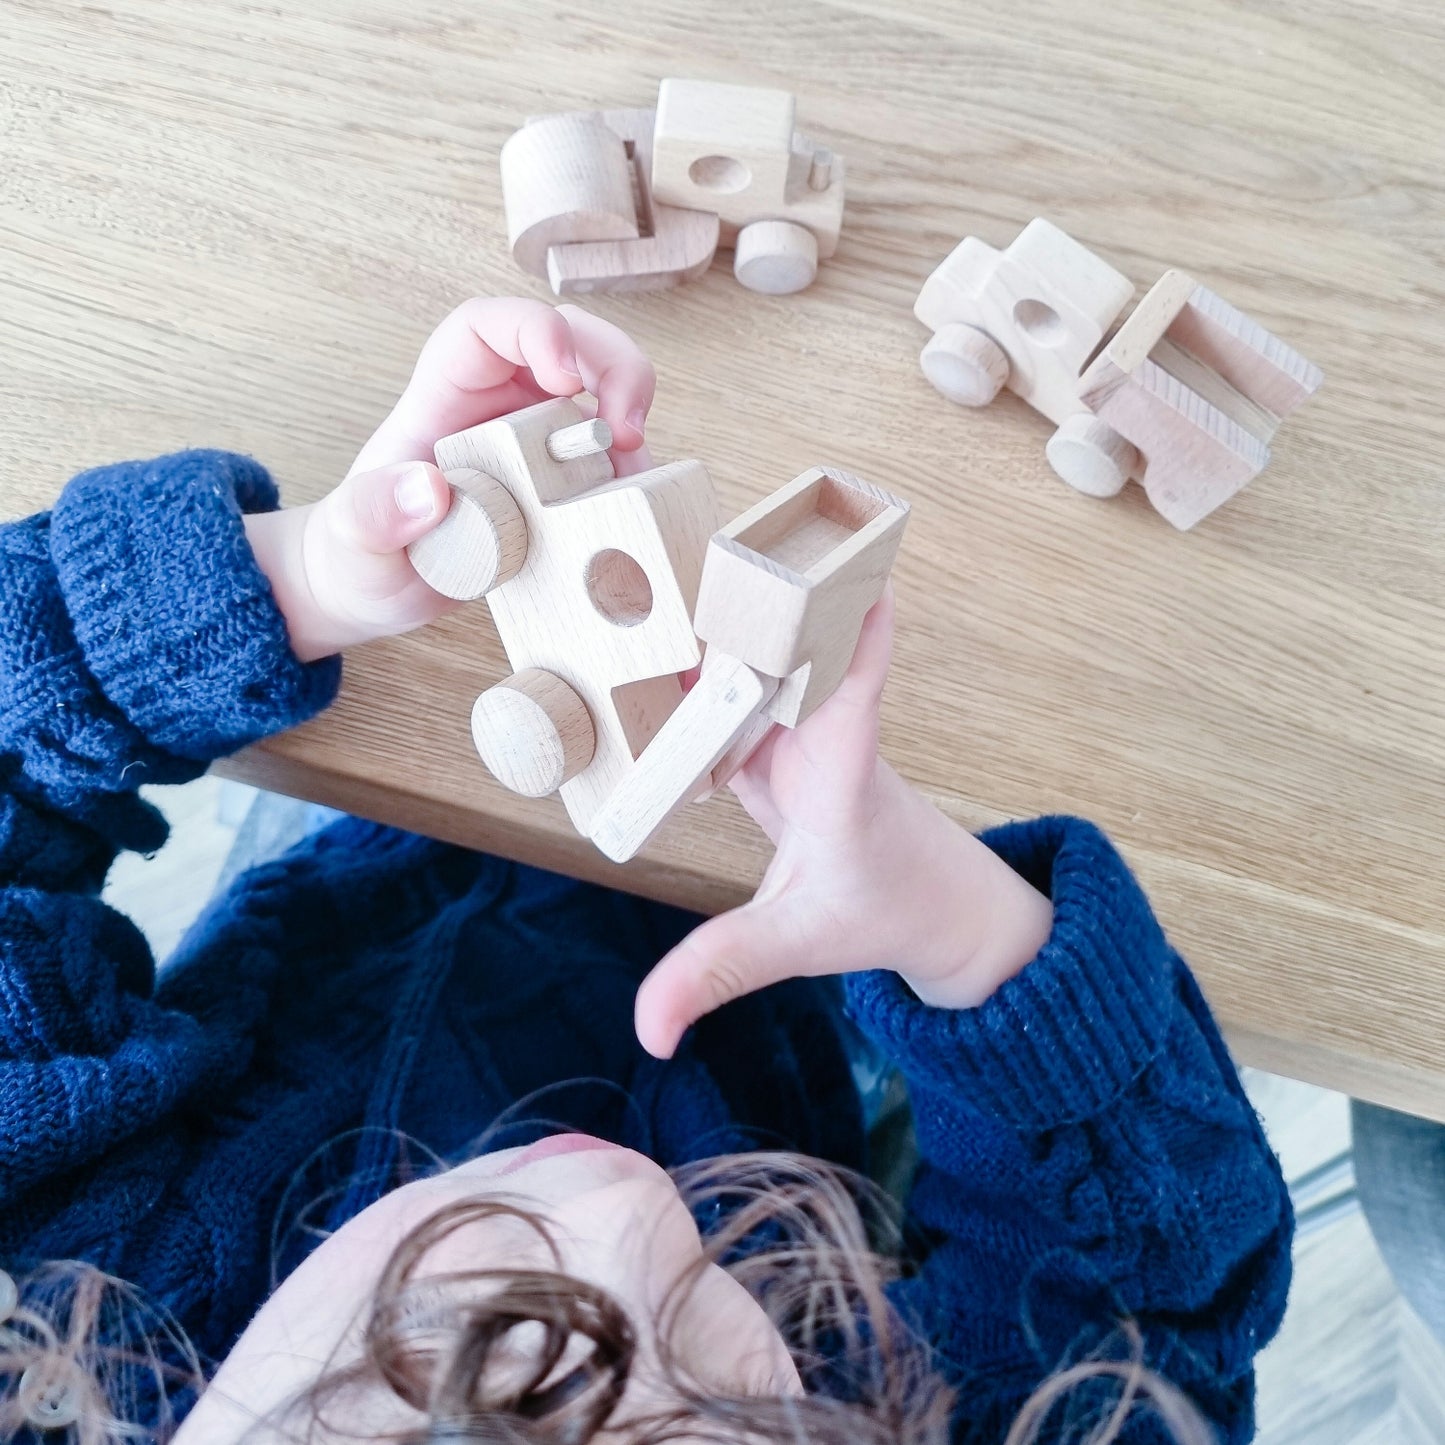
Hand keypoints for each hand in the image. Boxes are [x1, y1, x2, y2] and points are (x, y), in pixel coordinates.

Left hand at [245, 298, 656, 661]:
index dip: (534, 330)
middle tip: (627, 428)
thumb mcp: (352, 538)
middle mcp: (498, 406)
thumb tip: (429, 489)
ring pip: (602, 391)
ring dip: (633, 417)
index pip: (488, 328)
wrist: (380, 593)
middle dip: (613, 365)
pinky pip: (610, 457)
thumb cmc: (361, 554)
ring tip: (637, 474)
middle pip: (569, 340)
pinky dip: (634, 472)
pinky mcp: (563, 482)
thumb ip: (374, 512)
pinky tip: (635, 504)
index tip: (567, 380)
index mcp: (444, 397)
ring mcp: (536, 442)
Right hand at [633, 589, 1054, 1057]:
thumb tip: (648, 1033)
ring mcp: (811, 737)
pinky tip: (660, 646)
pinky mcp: (791, 740)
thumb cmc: (877, 911)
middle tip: (709, 551)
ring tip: (667, 574)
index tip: (867, 589)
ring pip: (768, 672)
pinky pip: (745, 697)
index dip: (859, 652)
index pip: (854, 710)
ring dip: (728, 630)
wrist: (936, 900)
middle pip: (796, 665)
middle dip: (760, 612)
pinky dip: (707, 674)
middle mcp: (828, 746)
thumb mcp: (792, 944)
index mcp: (841, 789)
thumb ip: (716, 976)